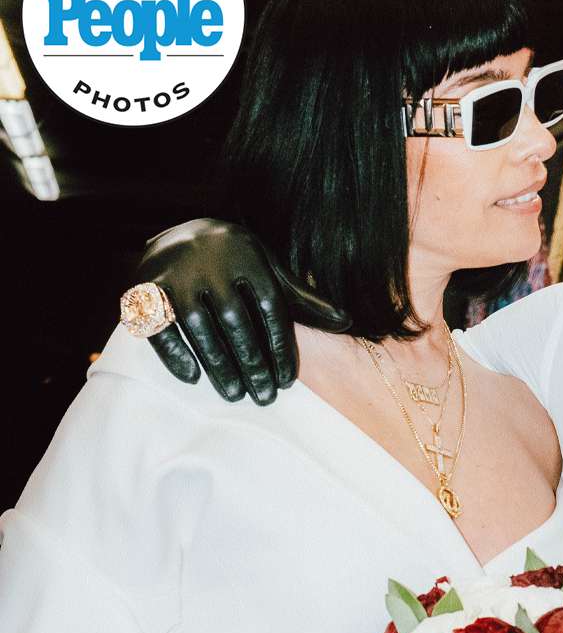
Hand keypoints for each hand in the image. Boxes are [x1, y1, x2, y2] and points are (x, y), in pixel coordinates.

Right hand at [132, 218, 349, 402]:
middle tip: (264, 397)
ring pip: (201, 328)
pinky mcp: (145, 287)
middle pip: (237, 323)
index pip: (271, 309)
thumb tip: (346, 321)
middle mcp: (211, 262)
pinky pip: (159, 325)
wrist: (179, 235)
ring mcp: (177, 273)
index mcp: (247, 257)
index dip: (280, 348)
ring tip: (236, 394)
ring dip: (220, 366)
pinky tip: (193, 377)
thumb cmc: (235, 264)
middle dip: (253, 364)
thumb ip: (303, 299)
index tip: (286, 382)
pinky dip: (174, 353)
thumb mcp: (269, 273)